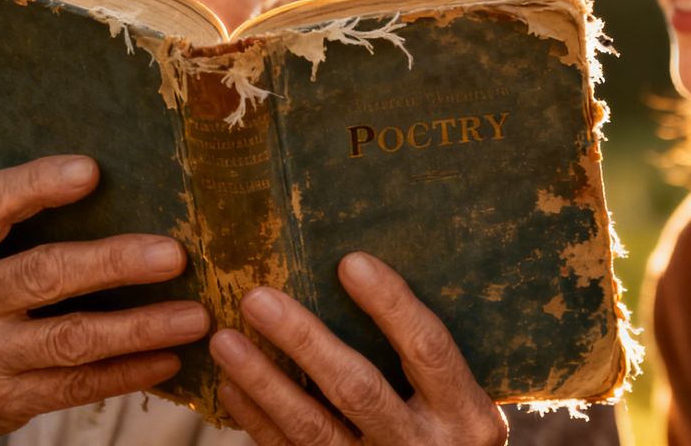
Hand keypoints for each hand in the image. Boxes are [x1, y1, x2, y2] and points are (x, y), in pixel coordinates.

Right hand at [0, 156, 208, 445]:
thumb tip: (98, 175)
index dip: (37, 184)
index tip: (92, 170)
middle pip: (42, 273)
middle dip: (114, 264)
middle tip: (173, 255)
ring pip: (71, 338)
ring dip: (140, 327)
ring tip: (195, 316)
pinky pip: (75, 385)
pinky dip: (127, 373)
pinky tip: (168, 358)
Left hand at [208, 252, 507, 444]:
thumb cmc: (453, 435)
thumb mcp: (465, 403)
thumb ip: (430, 359)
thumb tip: (361, 272)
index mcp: (465, 413)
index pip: (428, 348)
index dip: (391, 305)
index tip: (350, 262)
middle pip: (358, 388)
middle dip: (304, 341)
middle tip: (257, 298)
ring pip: (313, 428)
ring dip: (264, 382)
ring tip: (225, 340)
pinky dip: (258, 421)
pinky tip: (231, 386)